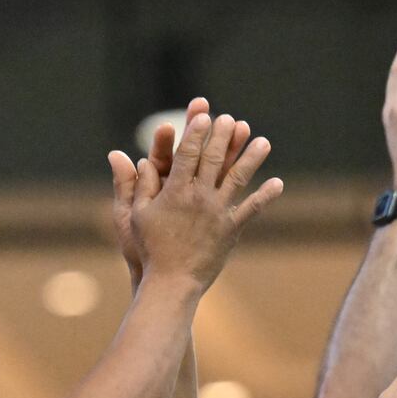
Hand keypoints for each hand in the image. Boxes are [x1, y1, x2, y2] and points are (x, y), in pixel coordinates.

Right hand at [109, 98, 248, 290]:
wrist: (172, 281)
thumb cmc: (149, 249)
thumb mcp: (133, 215)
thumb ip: (132, 183)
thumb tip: (119, 154)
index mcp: (175, 191)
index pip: (187, 154)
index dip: (195, 133)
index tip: (204, 116)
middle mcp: (199, 197)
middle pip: (214, 159)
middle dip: (223, 136)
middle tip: (231, 119)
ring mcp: (218, 212)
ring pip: (238, 177)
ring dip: (251, 157)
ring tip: (263, 141)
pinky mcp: (231, 229)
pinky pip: (252, 208)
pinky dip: (265, 196)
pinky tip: (277, 183)